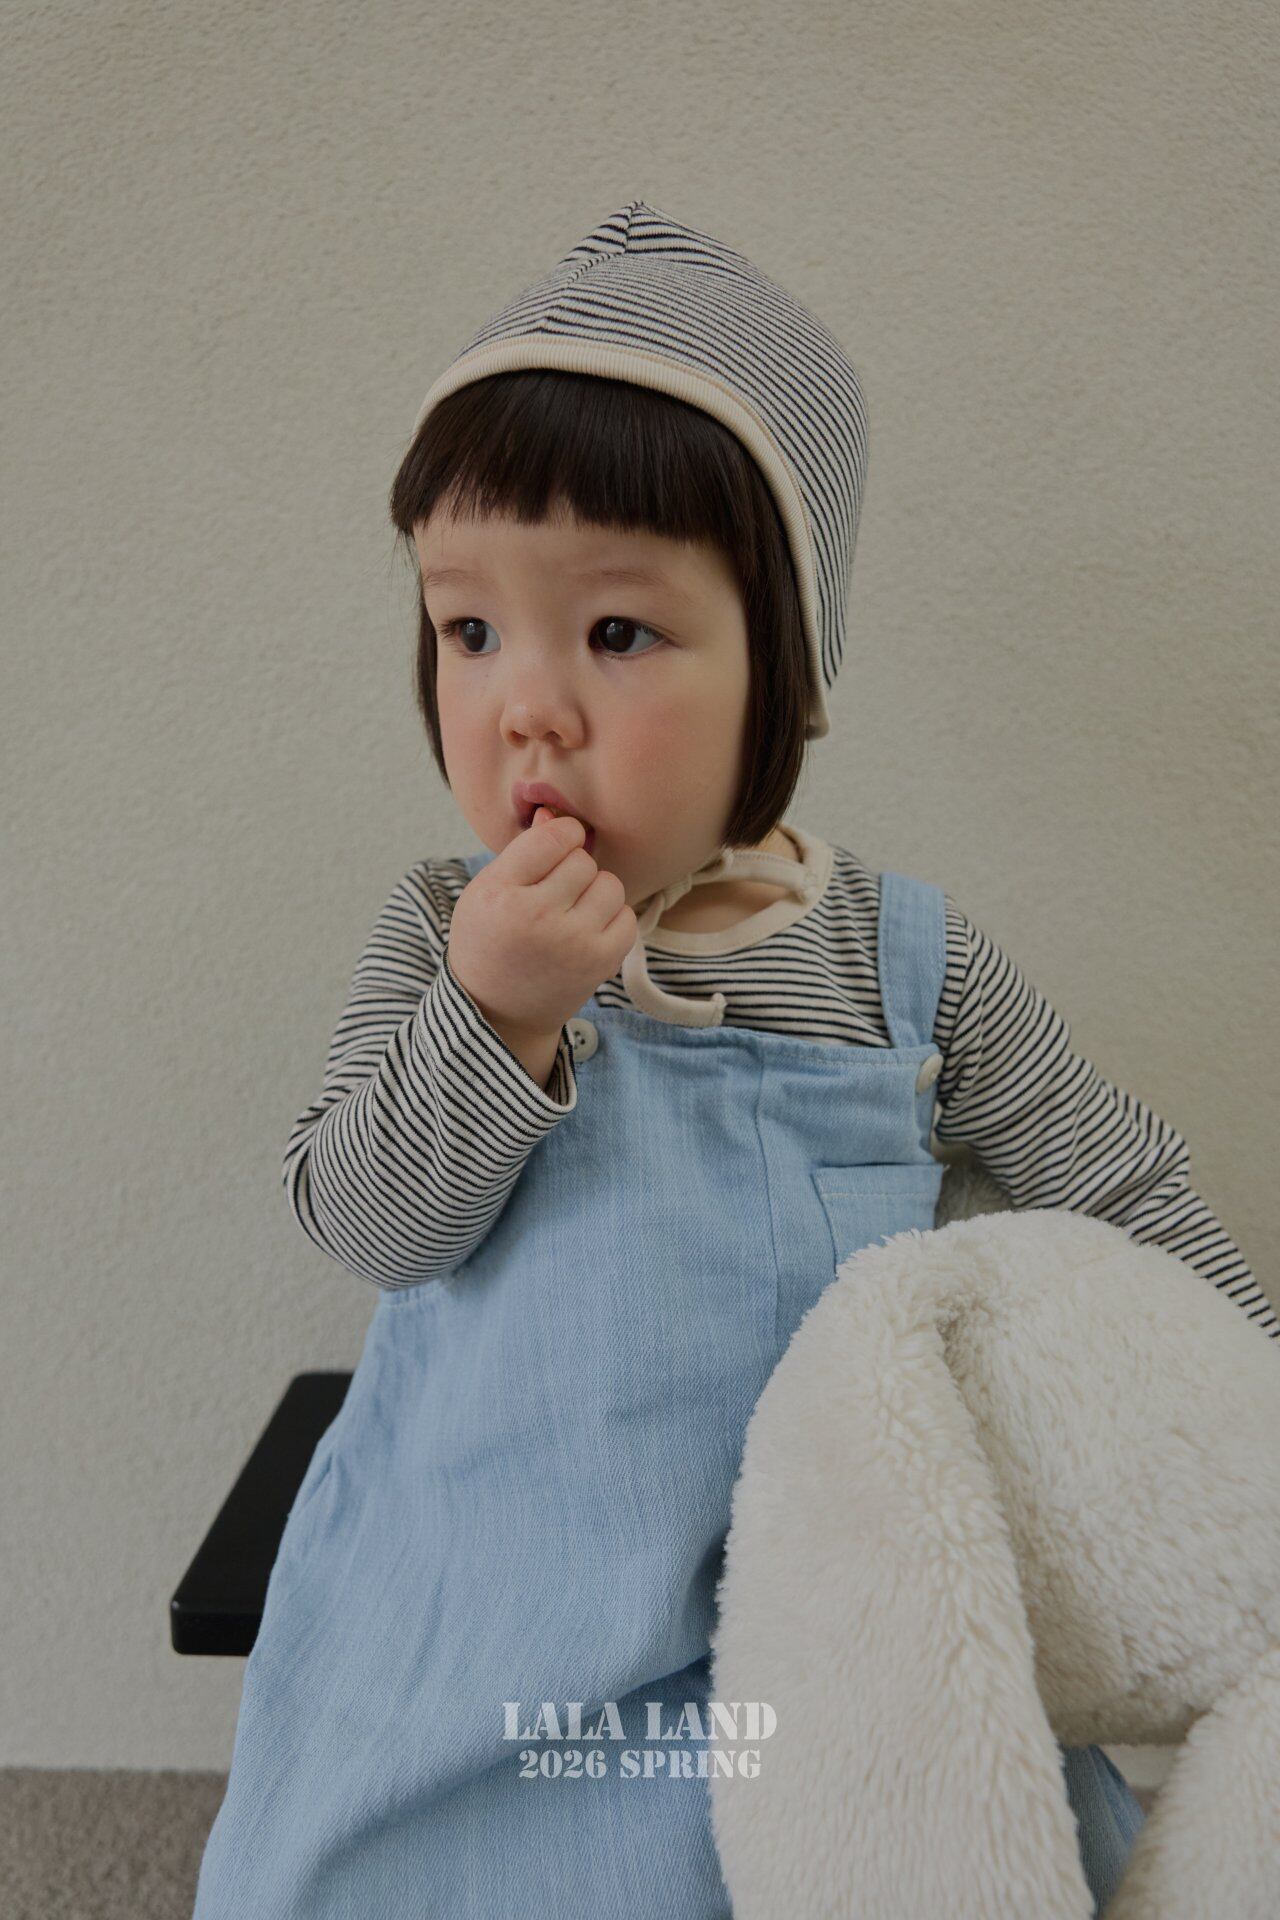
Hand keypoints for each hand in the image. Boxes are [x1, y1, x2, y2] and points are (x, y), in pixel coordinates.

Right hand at [447, 807, 637, 1038]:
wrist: (497, 1012)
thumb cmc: (490, 942)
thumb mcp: (486, 892)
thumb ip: (522, 852)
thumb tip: (556, 815)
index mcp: (500, 893)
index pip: (553, 837)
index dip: (561, 836)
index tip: (556, 848)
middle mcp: (536, 916)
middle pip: (583, 860)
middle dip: (572, 870)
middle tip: (553, 895)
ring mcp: (572, 942)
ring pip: (609, 884)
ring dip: (594, 893)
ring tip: (571, 912)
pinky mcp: (599, 962)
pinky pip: (626, 916)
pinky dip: (611, 920)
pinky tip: (587, 931)